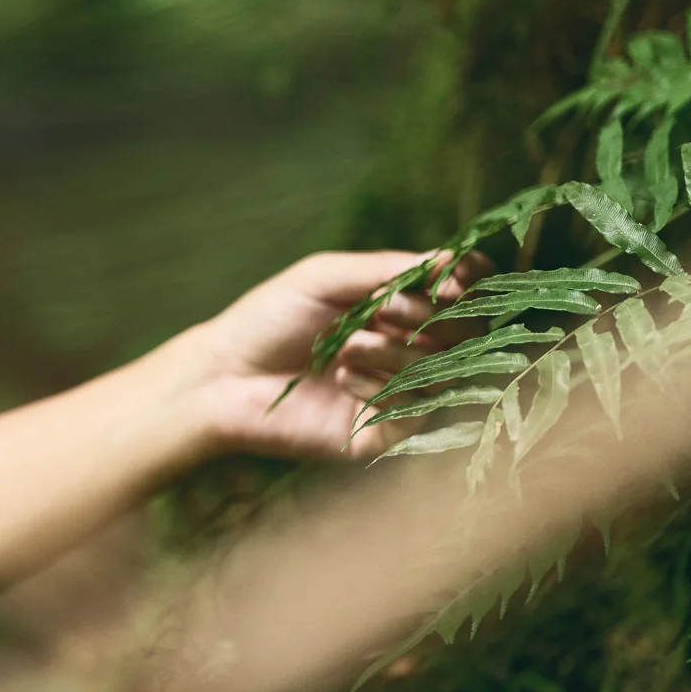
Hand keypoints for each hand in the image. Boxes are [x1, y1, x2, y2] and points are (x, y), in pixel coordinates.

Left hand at [189, 248, 489, 460]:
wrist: (222, 378)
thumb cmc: (268, 319)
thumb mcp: (324, 278)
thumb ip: (387, 269)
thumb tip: (451, 259)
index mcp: (398, 306)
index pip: (461, 293)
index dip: (468, 284)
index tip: (453, 280)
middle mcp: (407, 347)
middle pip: (463, 334)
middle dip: (430, 319)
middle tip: (386, 311)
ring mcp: (399, 392)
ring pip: (441, 372)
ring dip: (397, 353)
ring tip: (347, 346)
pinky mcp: (383, 432)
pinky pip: (414, 411)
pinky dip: (382, 388)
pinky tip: (342, 377)